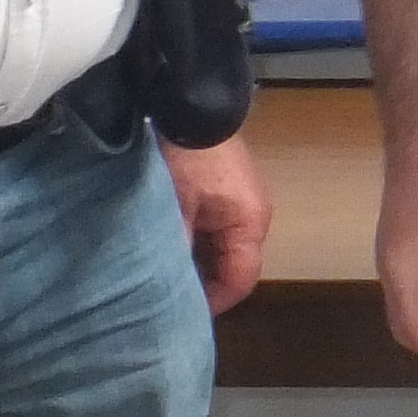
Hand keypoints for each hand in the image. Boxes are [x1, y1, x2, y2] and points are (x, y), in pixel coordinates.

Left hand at [168, 133, 270, 313]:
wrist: (192, 102)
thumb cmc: (186, 157)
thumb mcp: (175, 207)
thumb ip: (174, 249)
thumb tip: (163, 287)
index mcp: (249, 224)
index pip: (239, 281)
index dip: (212, 302)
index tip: (180, 313)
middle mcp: (254, 216)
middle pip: (233, 266)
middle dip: (203, 282)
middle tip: (167, 294)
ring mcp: (243, 201)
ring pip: (222, 247)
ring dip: (197, 259)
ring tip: (164, 270)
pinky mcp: (228, 189)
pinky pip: (216, 227)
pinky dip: (197, 238)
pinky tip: (171, 242)